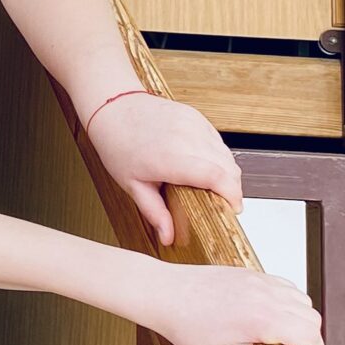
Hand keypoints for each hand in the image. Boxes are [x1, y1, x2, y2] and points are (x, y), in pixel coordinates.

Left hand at [87, 91, 243, 246]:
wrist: (112, 107)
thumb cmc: (117, 144)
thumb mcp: (132, 184)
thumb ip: (154, 212)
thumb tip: (168, 237)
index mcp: (170, 158)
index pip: (216, 177)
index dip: (232, 196)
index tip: (232, 210)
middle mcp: (186, 138)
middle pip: (229, 168)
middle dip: (232, 190)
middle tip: (221, 204)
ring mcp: (193, 124)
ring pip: (227, 155)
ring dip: (228, 174)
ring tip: (213, 187)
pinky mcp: (197, 117)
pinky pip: (218, 142)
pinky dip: (219, 157)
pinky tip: (205, 166)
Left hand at [150, 262, 322, 344]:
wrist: (162, 293)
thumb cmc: (186, 323)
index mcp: (265, 318)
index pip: (311, 336)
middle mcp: (267, 295)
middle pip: (312, 317)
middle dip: (309, 339)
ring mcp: (259, 280)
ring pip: (301, 298)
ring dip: (299, 317)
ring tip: (280, 337)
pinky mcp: (249, 273)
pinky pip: (283, 285)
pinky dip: (286, 300)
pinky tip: (268, 316)